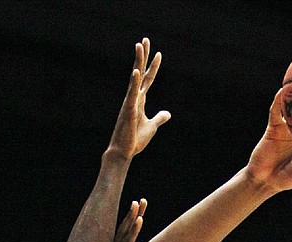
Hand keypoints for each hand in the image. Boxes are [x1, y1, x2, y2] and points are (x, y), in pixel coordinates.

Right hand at [107, 38, 170, 159]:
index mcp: (140, 101)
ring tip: (139, 45)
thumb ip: (159, 118)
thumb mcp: (152, 127)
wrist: (123, 152)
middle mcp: (134, 98)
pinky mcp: (128, 110)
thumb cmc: (134, 140)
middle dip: (143, 56)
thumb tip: (168, 113)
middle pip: (140, 73)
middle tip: (145, 39)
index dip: (153, 67)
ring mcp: (130, 102)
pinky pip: (132, 93)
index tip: (159, 54)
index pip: (148, 80)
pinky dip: (135, 82)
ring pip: (135, 78)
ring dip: (138, 61)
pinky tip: (137, 70)